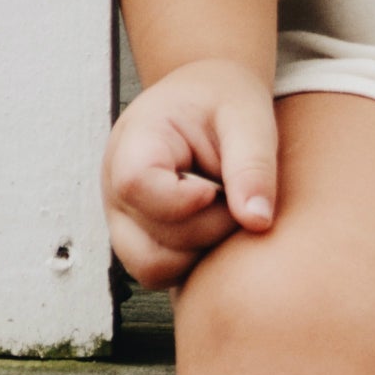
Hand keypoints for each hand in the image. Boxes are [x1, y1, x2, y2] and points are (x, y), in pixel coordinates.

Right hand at [103, 58, 279, 288]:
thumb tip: (258, 223)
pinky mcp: (140, 239)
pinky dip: (194, 263)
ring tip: (223, 213)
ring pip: (151, 267)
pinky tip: (215, 229)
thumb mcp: (248, 118)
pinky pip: (160, 274)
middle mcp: (116, 185)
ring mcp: (124, 217)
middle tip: (235, 196)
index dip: (182, 200)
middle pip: (149, 239)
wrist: (208, 100)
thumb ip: (253, 165)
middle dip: (207, 228)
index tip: (215, 189)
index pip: (135, 186)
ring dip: (200, 252)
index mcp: (135, 141)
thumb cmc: (225, 102)